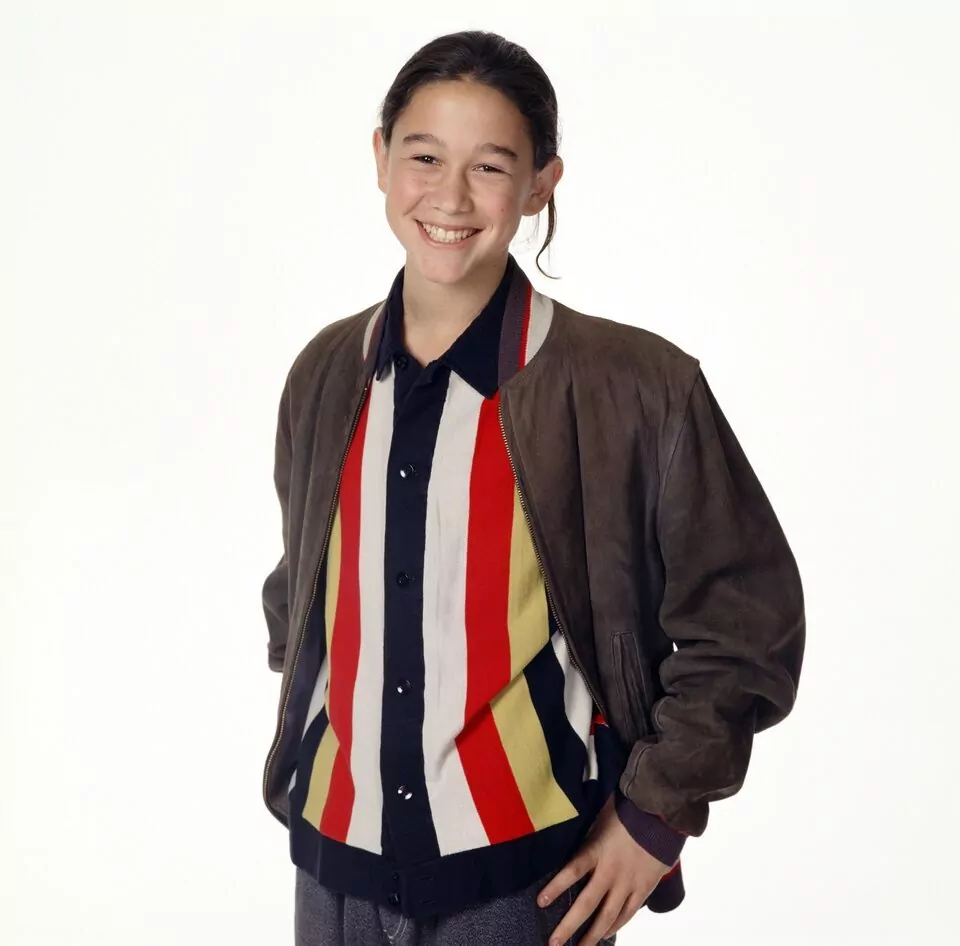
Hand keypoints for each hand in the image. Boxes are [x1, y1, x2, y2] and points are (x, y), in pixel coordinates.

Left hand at [537, 792, 671, 944]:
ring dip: (592, 935)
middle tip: (554, 943)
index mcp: (597, 851)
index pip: (572, 872)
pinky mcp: (643, 889)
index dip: (556, 888)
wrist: (661, 816)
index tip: (540, 902)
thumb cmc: (626, 812)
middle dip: (568, 926)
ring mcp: (628, 883)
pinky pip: (628, 913)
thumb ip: (586, 835)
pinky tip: (605, 935)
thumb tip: (568, 839)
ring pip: (608, 916)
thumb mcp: (599, 818)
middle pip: (587, 904)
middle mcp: (611, 872)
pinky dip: (616, 926)